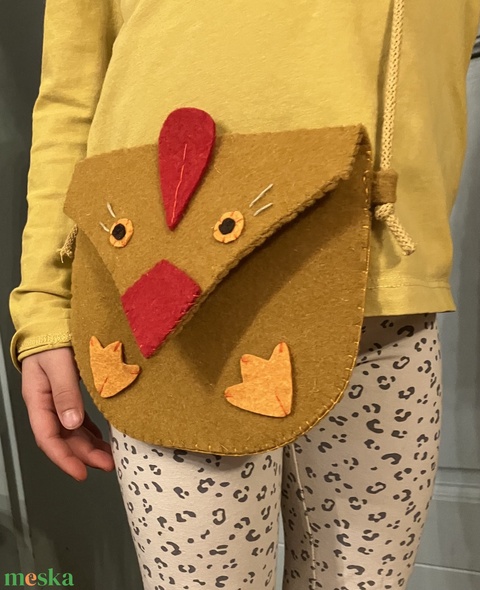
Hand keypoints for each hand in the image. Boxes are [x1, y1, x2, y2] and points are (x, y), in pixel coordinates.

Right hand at [20, 347, 114, 480]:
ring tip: (109, 458)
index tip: (80, 473)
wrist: (54, 321)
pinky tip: (102, 440)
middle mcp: (47, 405)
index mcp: (38, 400)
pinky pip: (79, 421)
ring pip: (72, 432)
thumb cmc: (53, 340)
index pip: (48, 437)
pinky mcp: (69, 395)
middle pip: (63, 438)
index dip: (64, 458)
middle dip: (83, 456)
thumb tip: (71, 424)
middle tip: (107, 465)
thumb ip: (65, 392)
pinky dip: (90, 432)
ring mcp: (57, 401)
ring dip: (89, 447)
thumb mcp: (58, 364)